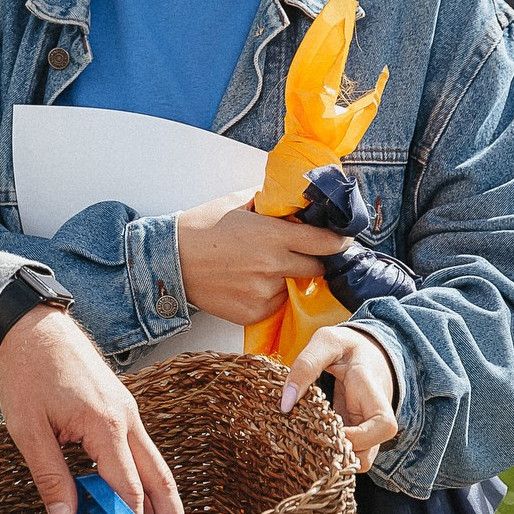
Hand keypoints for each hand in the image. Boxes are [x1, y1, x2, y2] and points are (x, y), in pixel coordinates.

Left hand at [0, 307, 190, 513]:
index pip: (128, 487)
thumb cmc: (28, 372)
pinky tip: (146, 498)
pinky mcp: (121, 408)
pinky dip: (148, 479)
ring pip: (155, 463)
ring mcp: (128, 411)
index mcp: (105, 425)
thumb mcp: (28, 428)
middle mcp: (126, 419)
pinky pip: (141, 450)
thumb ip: (50, 475)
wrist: (33, 326)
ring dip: (165, 500)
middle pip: (158, 477)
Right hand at [175, 189, 347, 325]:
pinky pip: (275, 304)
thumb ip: (273, 203)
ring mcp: (264, 293)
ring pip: (294, 288)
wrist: (171, 261)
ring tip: (261, 268)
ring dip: (288, 279)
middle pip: (317, 268)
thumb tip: (298, 199)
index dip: (338, 241)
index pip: (325, 242)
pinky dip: (269, 295)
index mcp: (273, 236)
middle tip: (299, 254)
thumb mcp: (239, 203)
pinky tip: (248, 283)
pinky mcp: (254, 313)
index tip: (342, 240)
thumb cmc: (204, 228)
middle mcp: (273, 267)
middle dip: (313, 260)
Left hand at [280, 325, 400, 472]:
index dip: (359, 439)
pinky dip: (328, 452)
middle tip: (311, 440)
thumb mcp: (326, 342)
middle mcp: (373, 416)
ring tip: (307, 440)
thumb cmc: (347, 345)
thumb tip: (285, 403)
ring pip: (357, 460)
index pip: (383, 426)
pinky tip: (308, 438)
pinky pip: (346, 452)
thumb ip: (305, 366)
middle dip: (339, 457)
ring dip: (332, 458)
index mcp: (372, 391)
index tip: (329, 430)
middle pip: (369, 455)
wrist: (367, 349)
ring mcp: (365, 428)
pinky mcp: (354, 433)